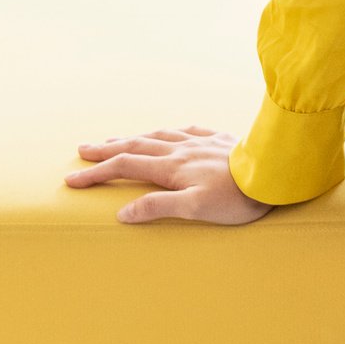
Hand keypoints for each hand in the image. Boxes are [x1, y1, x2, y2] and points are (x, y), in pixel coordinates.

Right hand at [65, 125, 274, 224]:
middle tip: (82, 149)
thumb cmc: (237, 197)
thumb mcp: (195, 209)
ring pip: (158, 135)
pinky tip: (170, 132)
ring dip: (133, 137)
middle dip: (106, 149)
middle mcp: (181, 150)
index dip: (96, 173)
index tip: (71, 179)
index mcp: (171, 168)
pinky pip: (187, 130)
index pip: (124, 167)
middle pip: (135, 146)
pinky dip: (169, 131)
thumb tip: (123, 213)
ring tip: (117, 139)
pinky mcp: (218, 139)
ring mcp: (200, 142)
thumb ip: (158, 208)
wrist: (273, 173)